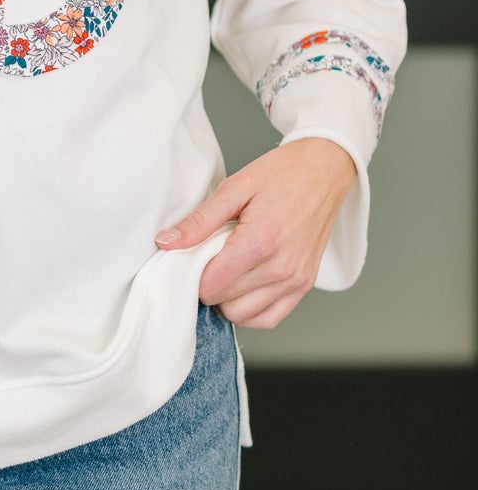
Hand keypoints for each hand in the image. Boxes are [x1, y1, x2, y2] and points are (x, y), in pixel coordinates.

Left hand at [153, 137, 358, 328]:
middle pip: (224, 301)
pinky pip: (270, 318)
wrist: (324, 170)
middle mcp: (280, 268)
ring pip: (244, 316)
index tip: (192, 256)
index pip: (210, 285)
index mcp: (260, 242)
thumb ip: (199, 221)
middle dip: (208, 283)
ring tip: (226, 269)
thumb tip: (166, 243)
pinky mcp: (304, 285)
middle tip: (209, 257)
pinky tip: (242, 288)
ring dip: (227, 299)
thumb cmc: (282, 174)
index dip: (192, 274)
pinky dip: (251, 311)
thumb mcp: (234, 188)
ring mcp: (295, 280)